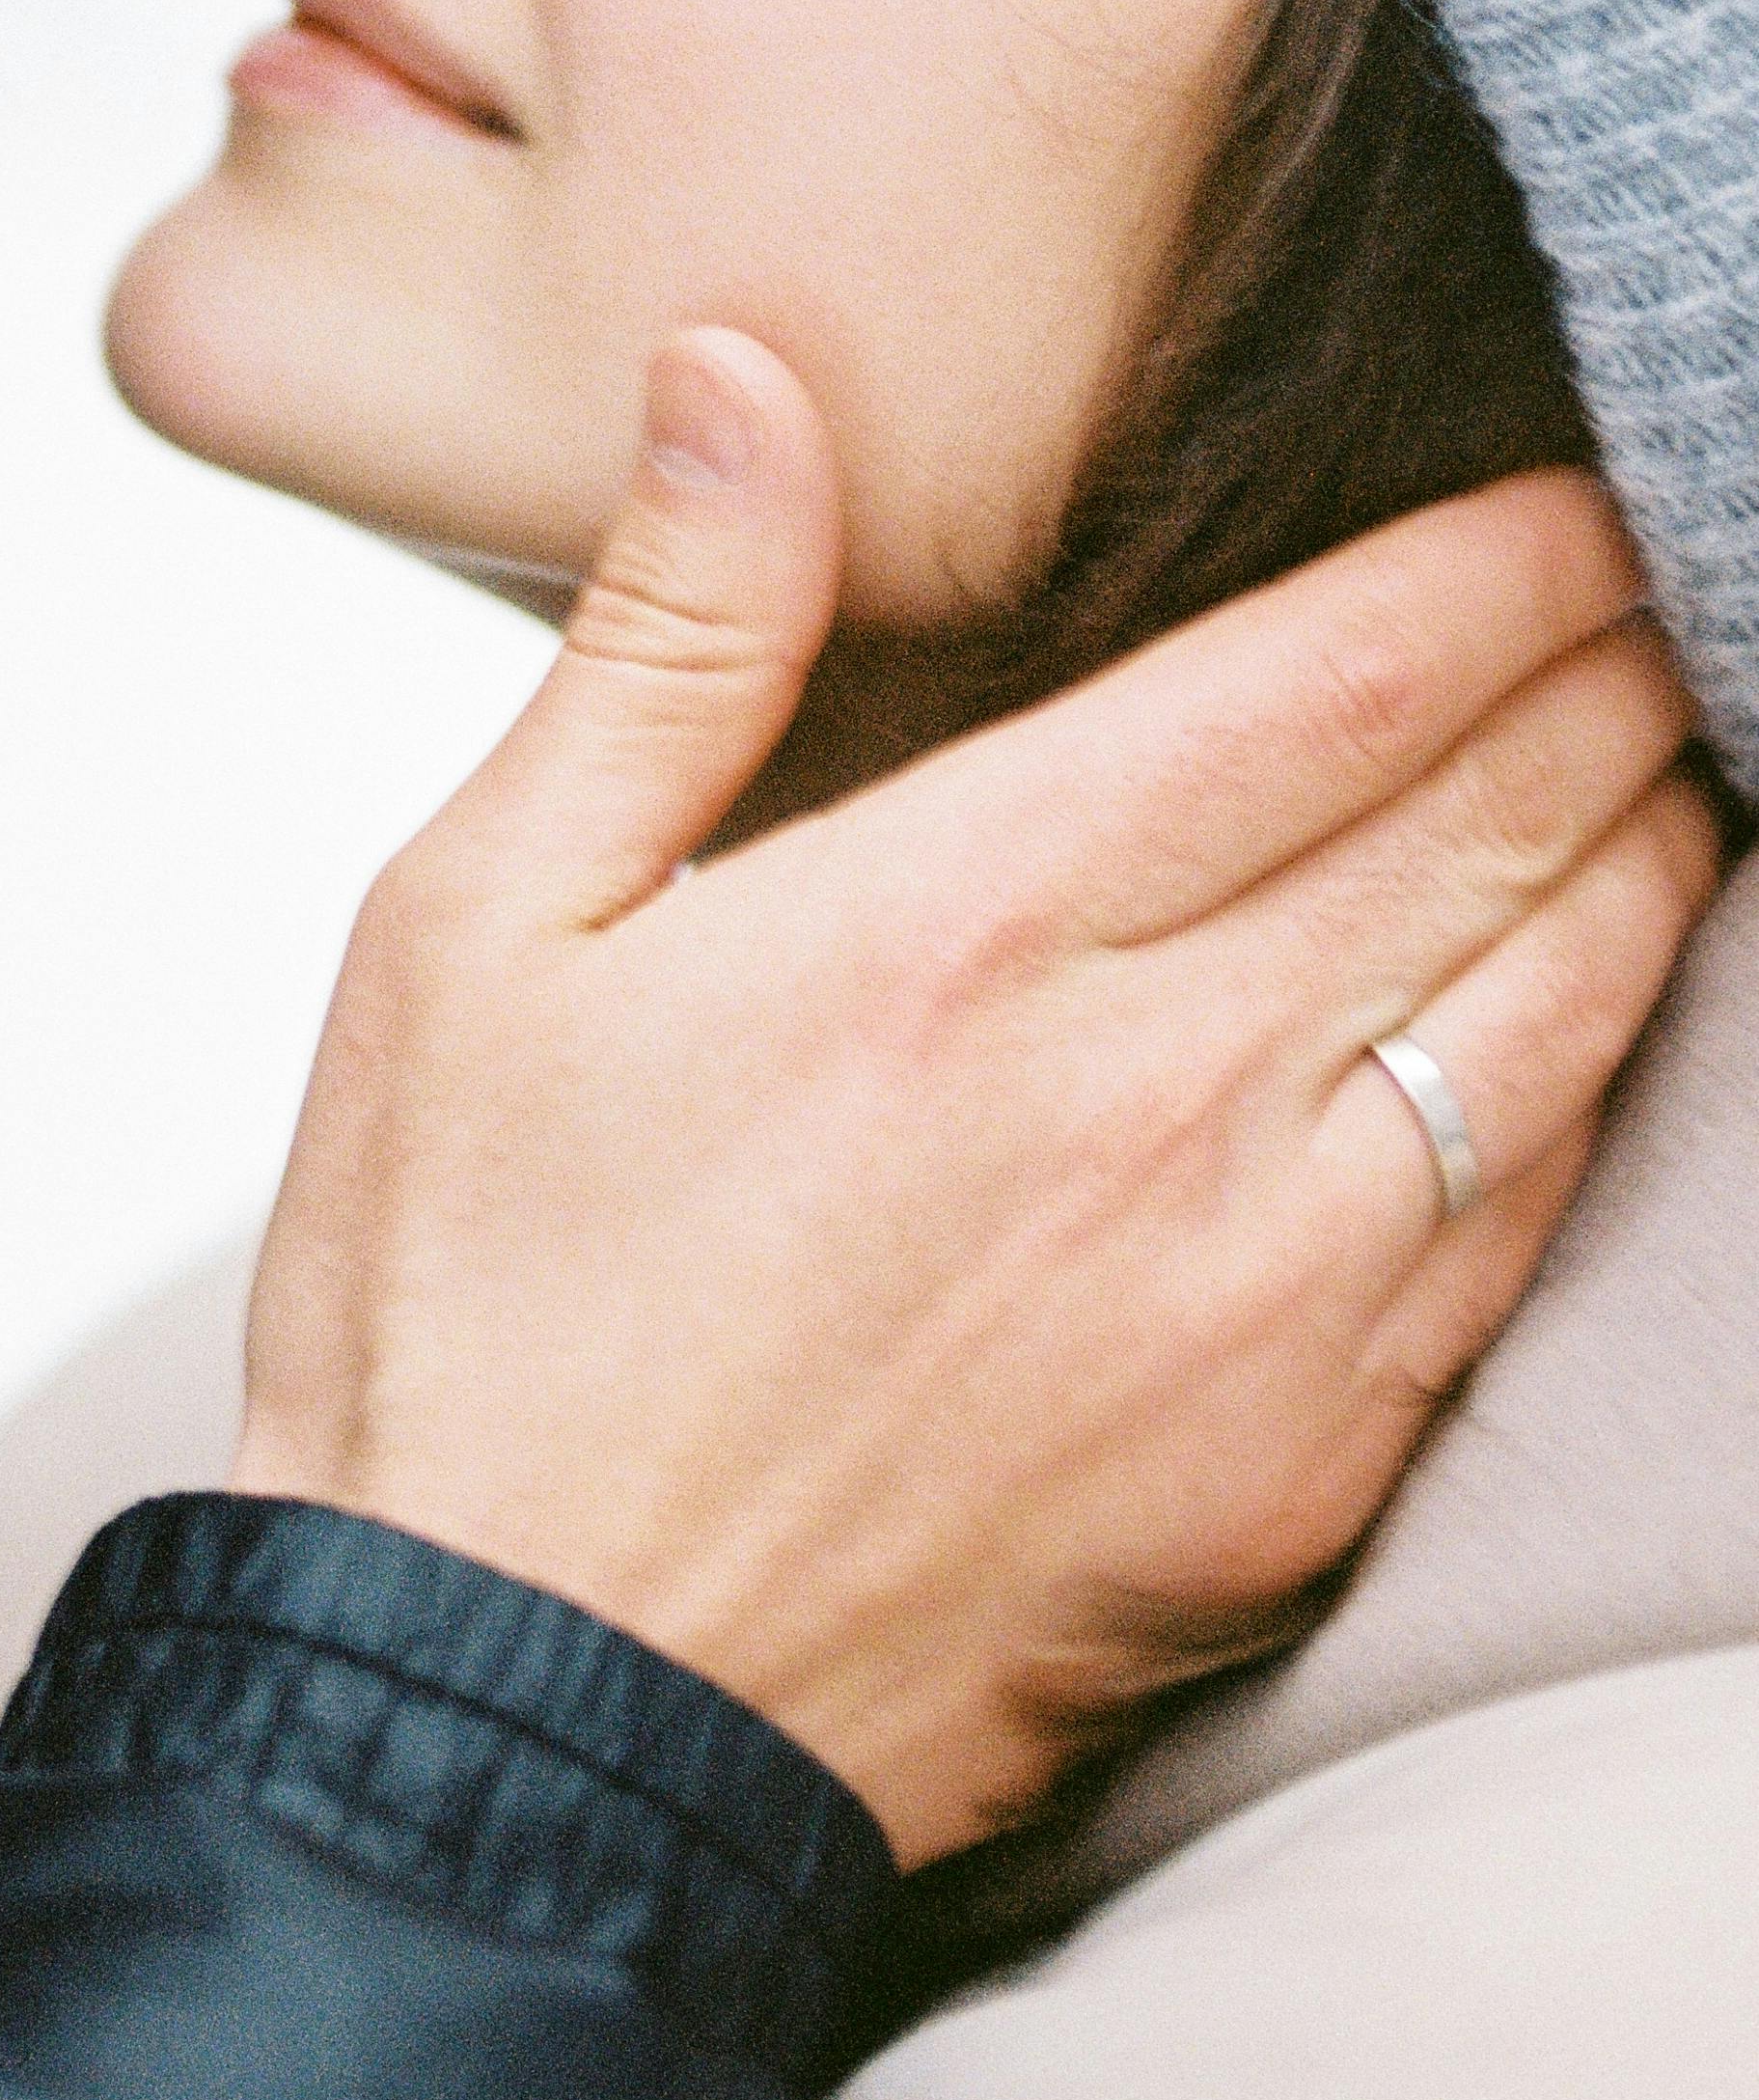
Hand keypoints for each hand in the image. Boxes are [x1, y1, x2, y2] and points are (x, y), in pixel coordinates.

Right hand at [236, 327, 1718, 1865]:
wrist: (513, 1726)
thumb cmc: (462, 1308)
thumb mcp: (470, 924)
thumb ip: (664, 636)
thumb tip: (746, 373)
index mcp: (953, 928)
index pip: (1331, 675)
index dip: (1492, 560)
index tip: (1559, 487)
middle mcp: (1146, 1097)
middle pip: (1485, 816)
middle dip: (1598, 666)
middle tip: (1649, 572)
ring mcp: (1252, 1301)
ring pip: (1552, 1013)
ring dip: (1638, 850)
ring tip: (1667, 746)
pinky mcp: (1293, 1471)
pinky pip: (1519, 1231)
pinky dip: (1595, 1079)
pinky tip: (1597, 1011)